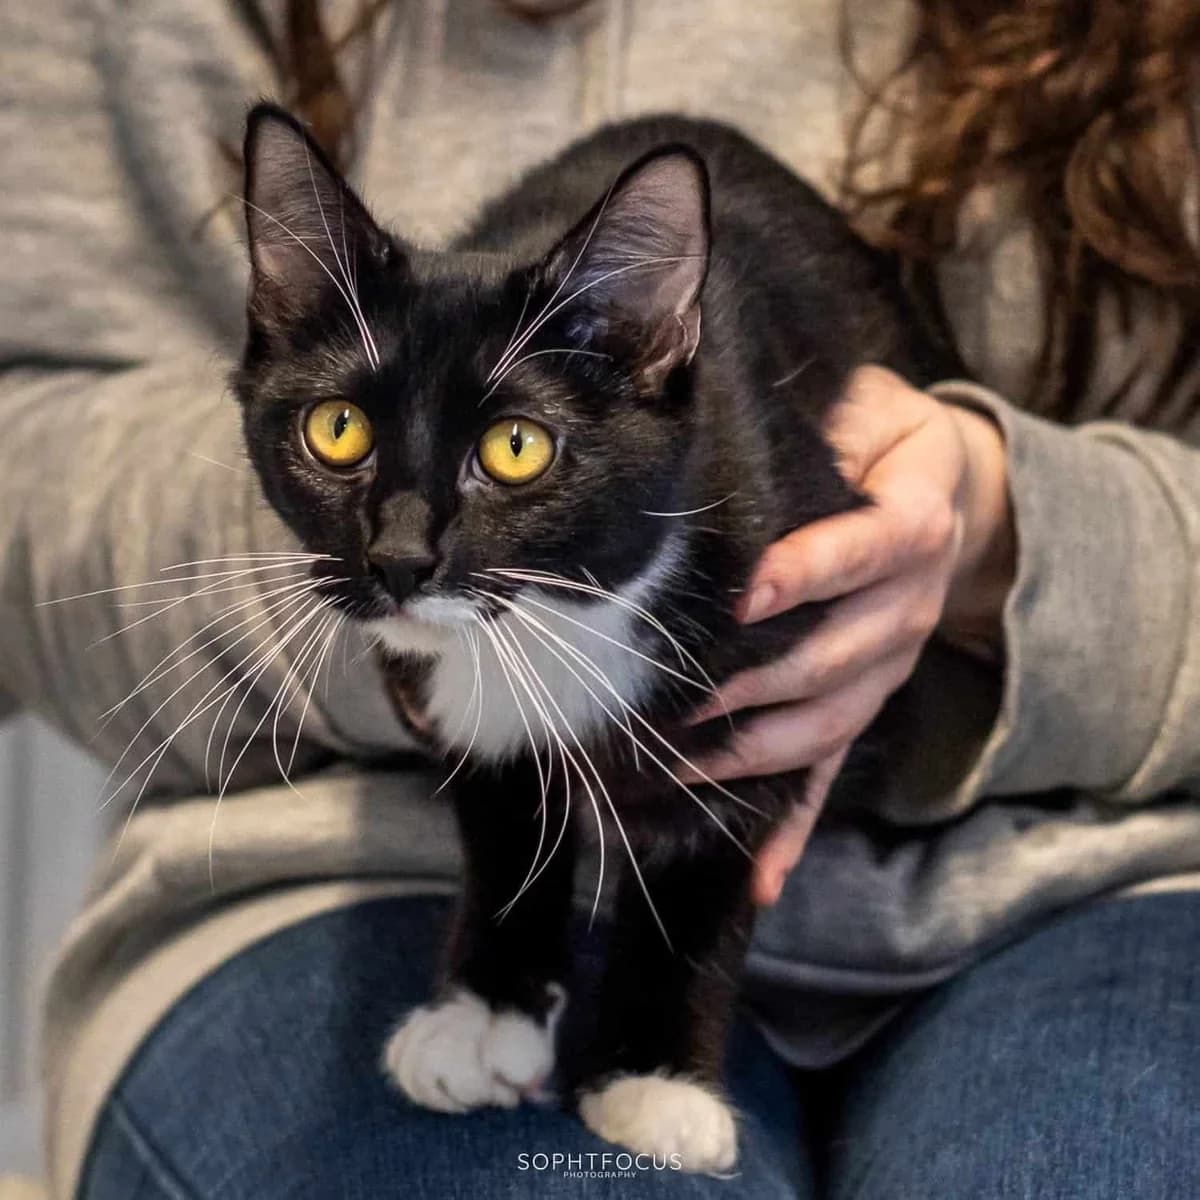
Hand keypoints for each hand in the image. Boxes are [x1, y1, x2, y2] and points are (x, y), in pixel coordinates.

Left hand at [681, 366, 1013, 904]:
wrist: (945, 496)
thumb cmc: (881, 440)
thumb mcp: (867, 408)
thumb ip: (821, 422)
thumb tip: (725, 426)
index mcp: (915, 522)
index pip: (868, 549)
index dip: (811, 569)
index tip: (745, 590)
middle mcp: (907, 605)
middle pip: (839, 655)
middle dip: (754, 680)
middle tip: (673, 695)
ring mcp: (887, 665)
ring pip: (827, 722)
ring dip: (753, 751)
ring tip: (674, 765)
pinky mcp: (864, 702)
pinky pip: (831, 770)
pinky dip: (796, 827)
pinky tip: (757, 878)